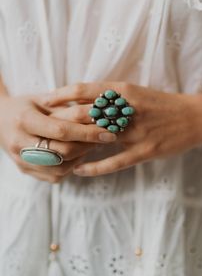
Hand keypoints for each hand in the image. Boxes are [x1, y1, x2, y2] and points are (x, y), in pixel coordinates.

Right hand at [0, 94, 116, 181]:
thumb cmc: (24, 105)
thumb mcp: (41, 98)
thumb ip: (65, 105)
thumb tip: (97, 111)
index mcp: (24, 120)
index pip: (61, 130)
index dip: (87, 133)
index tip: (108, 132)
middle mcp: (19, 142)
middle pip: (63, 151)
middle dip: (88, 146)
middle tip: (104, 138)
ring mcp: (20, 160)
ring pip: (60, 168)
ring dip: (81, 158)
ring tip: (91, 145)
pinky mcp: (24, 170)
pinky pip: (54, 176)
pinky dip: (70, 167)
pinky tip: (77, 155)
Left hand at [44, 82, 201, 175]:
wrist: (194, 116)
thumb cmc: (161, 104)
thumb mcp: (136, 92)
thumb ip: (111, 96)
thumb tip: (83, 100)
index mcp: (124, 90)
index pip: (84, 89)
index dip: (61, 95)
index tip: (45, 101)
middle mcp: (127, 109)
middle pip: (85, 114)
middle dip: (61, 121)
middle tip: (44, 129)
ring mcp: (136, 131)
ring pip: (96, 138)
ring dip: (74, 146)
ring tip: (56, 152)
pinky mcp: (145, 151)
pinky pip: (114, 161)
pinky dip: (94, 167)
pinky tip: (79, 171)